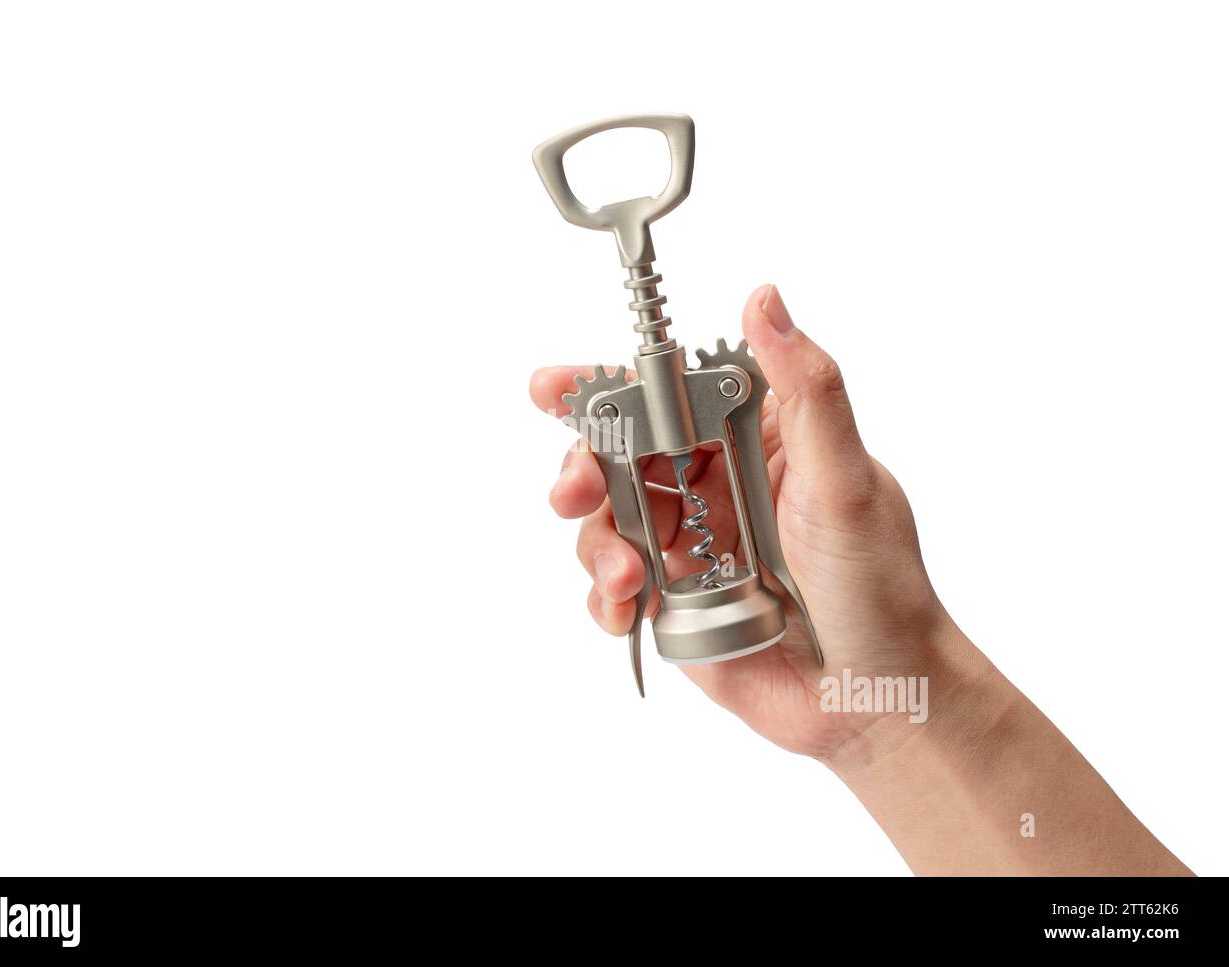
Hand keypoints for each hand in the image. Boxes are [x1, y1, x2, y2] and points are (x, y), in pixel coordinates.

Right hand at [530, 284, 960, 757]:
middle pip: (621, 458)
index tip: (554, 389)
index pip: (670, 397)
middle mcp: (717, 488)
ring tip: (630, 580)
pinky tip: (628, 611)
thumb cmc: (879, 589)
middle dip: (583, 471)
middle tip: (573, 491)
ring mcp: (691, 547)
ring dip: (600, 544)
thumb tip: (766, 300)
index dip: (607, 390)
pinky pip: (613, 589)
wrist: (874, 700)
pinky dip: (606, 598)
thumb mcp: (845, 480)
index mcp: (755, 443)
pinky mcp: (674, 604)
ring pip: (608, 523)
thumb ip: (805, 389)